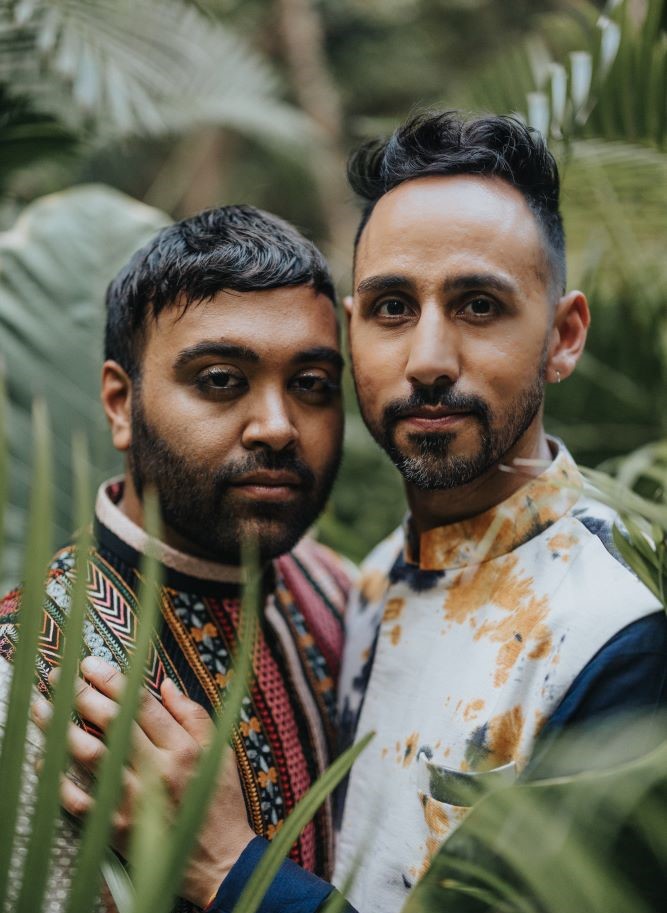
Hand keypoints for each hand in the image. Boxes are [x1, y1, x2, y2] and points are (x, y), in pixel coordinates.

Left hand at [31, 656, 254, 907]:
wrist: (217, 857)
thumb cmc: (219, 798)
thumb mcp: (219, 749)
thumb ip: (192, 714)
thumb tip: (165, 684)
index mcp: (183, 747)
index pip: (140, 703)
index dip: (112, 680)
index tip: (89, 664)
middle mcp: (158, 770)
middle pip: (113, 724)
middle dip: (82, 696)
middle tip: (59, 680)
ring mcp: (135, 801)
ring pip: (91, 757)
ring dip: (62, 730)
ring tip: (42, 711)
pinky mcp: (118, 829)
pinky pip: (81, 802)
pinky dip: (60, 781)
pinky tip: (46, 762)